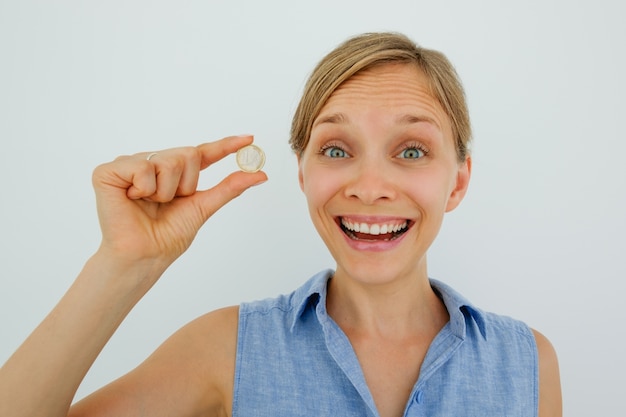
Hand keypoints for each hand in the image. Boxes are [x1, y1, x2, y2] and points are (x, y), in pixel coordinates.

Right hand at [91, 135, 266, 271]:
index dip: (225, 145)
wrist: (145, 255)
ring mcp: (131, 164)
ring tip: (150, 203)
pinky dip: (143, 188)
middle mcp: (153, 163)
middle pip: (187, 154)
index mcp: (175, 173)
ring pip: (167, 160)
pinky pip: (142, 167)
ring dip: (166, 190)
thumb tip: (261, 174)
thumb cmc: (168, 235)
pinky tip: (133, 199)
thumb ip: (229, 187)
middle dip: (186, 184)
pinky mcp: (109, 170)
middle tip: (170, 202)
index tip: (249, 138)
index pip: (203, 153)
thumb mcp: (204, 207)